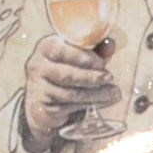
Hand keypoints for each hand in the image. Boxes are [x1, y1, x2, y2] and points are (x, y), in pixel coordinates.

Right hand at [19, 30, 122, 152]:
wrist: (42, 100)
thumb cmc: (65, 71)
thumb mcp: (77, 58)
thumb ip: (93, 52)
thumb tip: (110, 44)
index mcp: (45, 48)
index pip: (60, 50)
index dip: (82, 57)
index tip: (101, 63)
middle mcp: (37, 66)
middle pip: (66, 74)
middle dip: (91, 77)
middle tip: (109, 78)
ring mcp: (37, 88)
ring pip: (70, 93)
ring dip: (96, 93)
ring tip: (114, 93)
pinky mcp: (42, 107)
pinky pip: (69, 107)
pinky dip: (90, 104)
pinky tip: (104, 101)